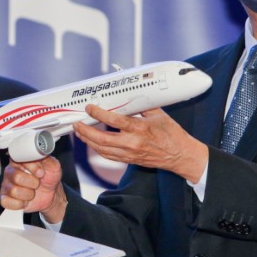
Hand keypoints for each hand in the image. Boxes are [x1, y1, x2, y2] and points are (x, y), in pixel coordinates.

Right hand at [1, 156, 66, 221]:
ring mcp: (6, 184)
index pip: (20, 159)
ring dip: (28, 194)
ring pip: (14, 191)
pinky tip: (25, 201)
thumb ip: (45, 157)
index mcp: (19, 159)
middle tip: (37, 183)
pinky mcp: (5, 198)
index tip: (41, 173)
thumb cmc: (49, 177)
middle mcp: (10, 171)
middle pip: (17, 177)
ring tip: (32, 192)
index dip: (33, 168)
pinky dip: (20, 204)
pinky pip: (6, 202)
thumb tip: (39, 152)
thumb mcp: (53, 165)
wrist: (51, 194)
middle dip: (33, 183)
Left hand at [74, 105, 207, 183]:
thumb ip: (142, 106)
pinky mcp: (129, 160)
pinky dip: (97, 149)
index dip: (99, 114)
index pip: (114, 121)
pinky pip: (108, 156)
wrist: (180, 155)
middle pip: (102, 139)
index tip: (90, 107)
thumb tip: (129, 96)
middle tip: (77, 123)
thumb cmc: (171, 134)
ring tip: (79, 132)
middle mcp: (133, 143)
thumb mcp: (159, 115)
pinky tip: (91, 142)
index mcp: (140, 129)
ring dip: (88, 140)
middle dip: (86, 131)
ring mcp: (130, 154)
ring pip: (102, 150)